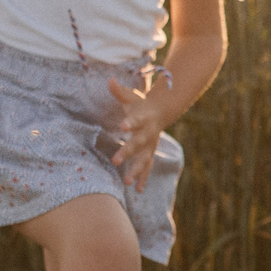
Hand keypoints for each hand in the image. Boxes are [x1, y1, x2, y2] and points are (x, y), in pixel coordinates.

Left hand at [105, 71, 176, 189]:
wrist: (161, 112)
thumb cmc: (141, 104)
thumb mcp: (131, 96)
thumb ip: (119, 91)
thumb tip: (110, 80)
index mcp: (143, 118)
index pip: (136, 120)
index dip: (130, 123)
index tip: (123, 126)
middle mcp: (148, 133)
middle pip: (138, 144)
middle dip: (127, 152)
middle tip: (115, 161)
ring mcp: (150, 145)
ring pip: (143, 160)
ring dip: (135, 171)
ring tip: (125, 182)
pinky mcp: (150, 153)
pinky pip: (146, 167)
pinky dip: (142, 178)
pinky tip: (137, 190)